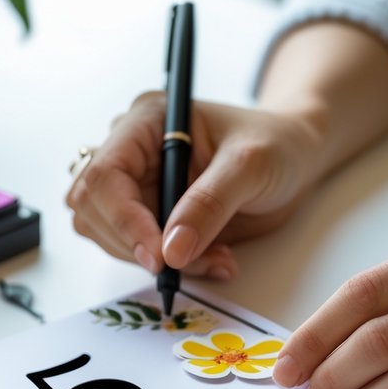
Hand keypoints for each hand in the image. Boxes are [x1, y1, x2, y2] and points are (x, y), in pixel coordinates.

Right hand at [65, 92, 323, 278]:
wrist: (293, 159)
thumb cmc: (275, 144)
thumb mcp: (250, 166)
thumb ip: (209, 204)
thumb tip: (171, 250)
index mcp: (146, 121)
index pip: (106, 173)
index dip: (123, 219)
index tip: (158, 256)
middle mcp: (130, 152)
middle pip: (94, 209)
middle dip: (137, 245)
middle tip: (189, 263)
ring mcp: (136, 186)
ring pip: (109, 236)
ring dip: (155, 260)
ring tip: (214, 258)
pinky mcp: (149, 216)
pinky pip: (138, 252)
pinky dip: (171, 266)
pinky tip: (211, 259)